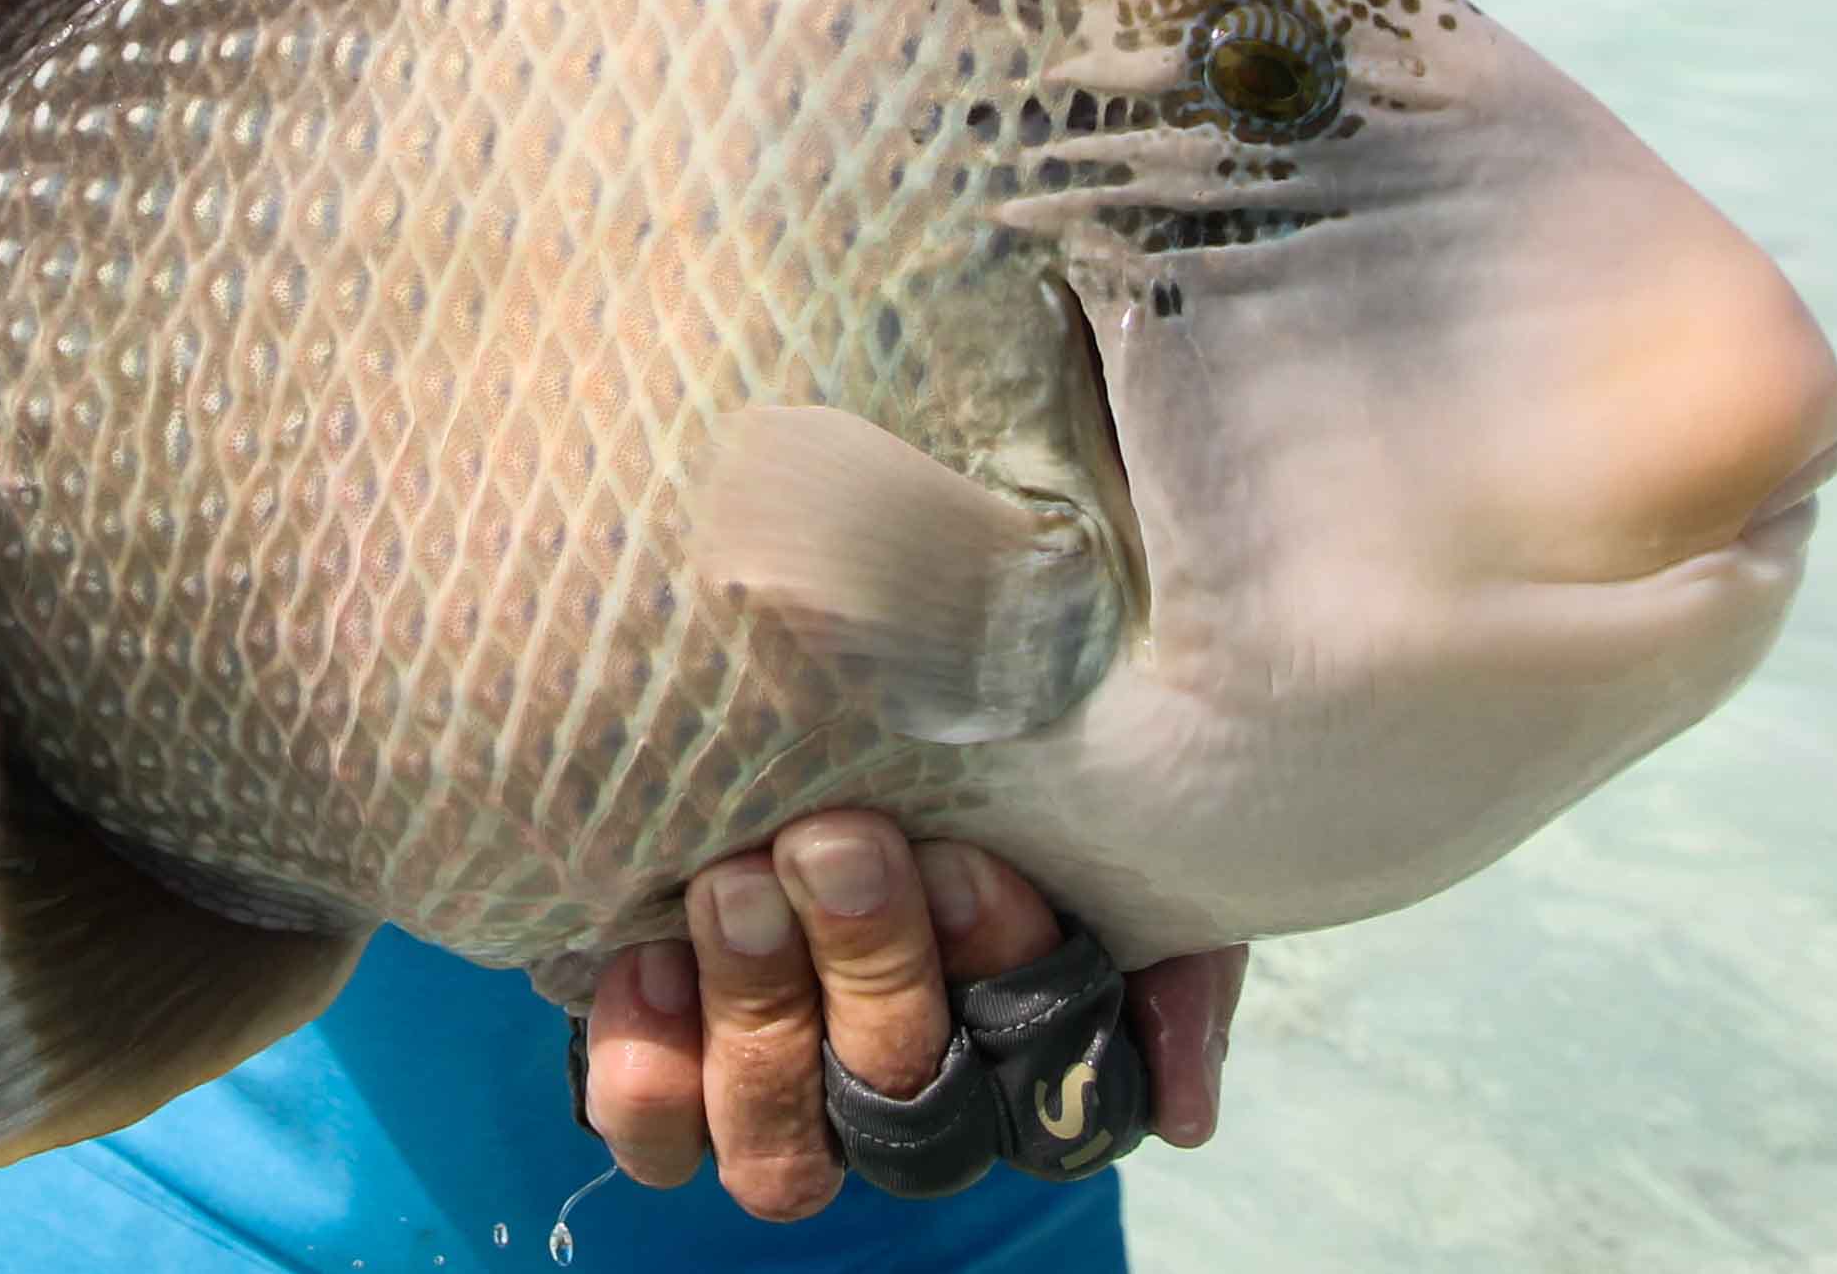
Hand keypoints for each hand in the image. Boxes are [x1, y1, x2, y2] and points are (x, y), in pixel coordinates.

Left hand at [577, 812, 1247, 1217]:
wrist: (778, 686)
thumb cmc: (968, 760)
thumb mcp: (1093, 805)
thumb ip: (1171, 944)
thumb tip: (1184, 1114)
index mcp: (1018, 1024)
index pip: (1047, 1065)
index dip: (1001, 970)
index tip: (962, 856)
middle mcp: (902, 1078)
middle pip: (904, 1092)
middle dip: (874, 966)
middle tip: (833, 841)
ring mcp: (781, 1086)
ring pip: (784, 1149)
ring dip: (763, 1017)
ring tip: (733, 887)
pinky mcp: (670, 1074)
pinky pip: (658, 1136)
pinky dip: (655, 1067)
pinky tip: (653, 961)